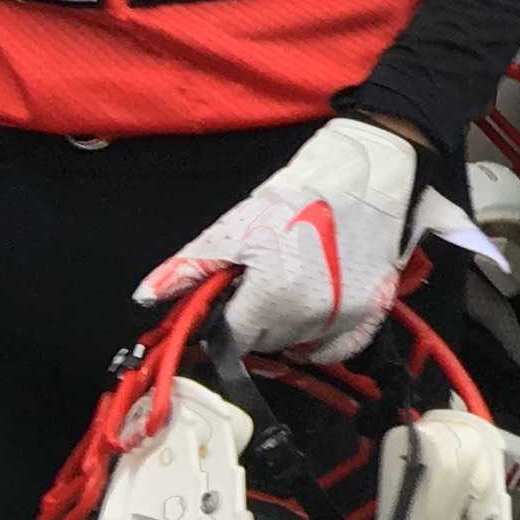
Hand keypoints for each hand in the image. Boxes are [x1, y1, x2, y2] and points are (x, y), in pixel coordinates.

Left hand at [136, 116, 429, 360]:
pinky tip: (317, 306)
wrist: (370, 171)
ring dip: (288, 327)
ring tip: (292, 286)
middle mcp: (308, 317)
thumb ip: (191, 265)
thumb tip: (146, 296)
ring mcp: (344, 318)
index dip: (224, 320)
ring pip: (298, 346)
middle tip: (264, 282)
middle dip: (256, 320)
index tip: (231, 300)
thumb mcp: (239, 223)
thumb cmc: (302, 192)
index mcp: (270, 298)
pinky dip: (322, 338)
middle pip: (264, 343)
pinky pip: (335, 349)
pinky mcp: (373, 313)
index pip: (230, 339)